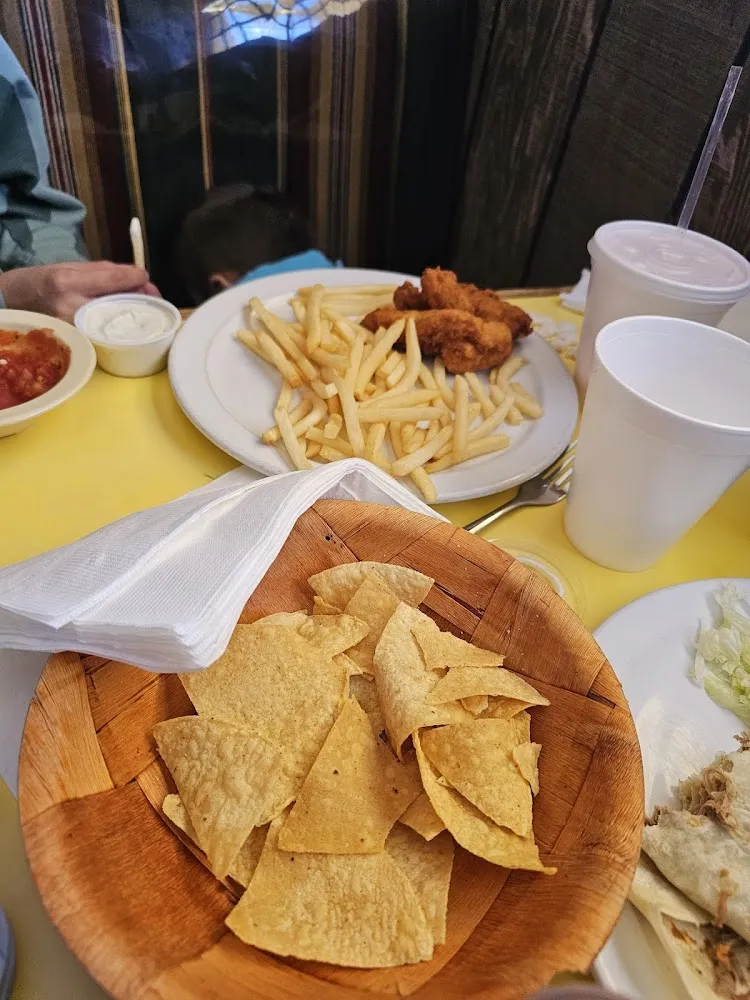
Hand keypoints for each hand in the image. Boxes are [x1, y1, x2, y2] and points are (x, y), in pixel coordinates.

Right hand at [0, 261, 159, 321]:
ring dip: (133, 315)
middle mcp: (71, 308)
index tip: (144, 276)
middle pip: (120, 305)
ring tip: (140, 307)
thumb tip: (136, 277)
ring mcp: (74, 330)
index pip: (113, 280)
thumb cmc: (40, 282)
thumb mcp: (68, 267)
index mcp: (68, 283)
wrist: (11, 303)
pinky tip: (125, 323)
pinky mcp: (77, 343)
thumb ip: (103, 272)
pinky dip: (119, 328)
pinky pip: (106, 335)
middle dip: (141, 299)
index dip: (135, 278)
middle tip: (151, 294)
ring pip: (116, 323)